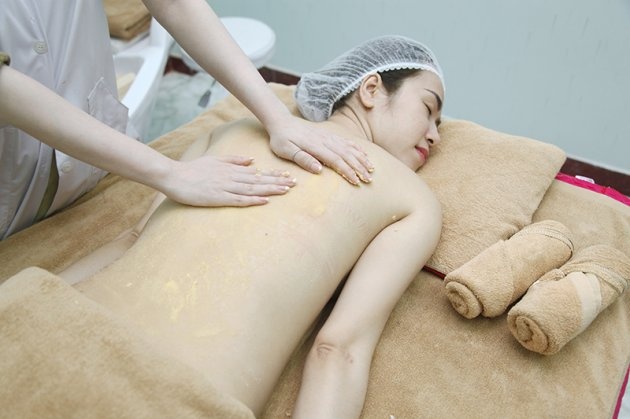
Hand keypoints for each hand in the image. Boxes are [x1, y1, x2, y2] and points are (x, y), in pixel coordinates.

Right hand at [162, 155, 295, 206]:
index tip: (288, 175)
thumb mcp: (215, 159)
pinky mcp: (218, 198)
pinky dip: (252, 200)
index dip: (274, 174)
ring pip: (253, 189)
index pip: (258, 173)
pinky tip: (265, 201)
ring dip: (270, 190)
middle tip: (295, 183)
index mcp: (232, 169)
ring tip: (286, 191)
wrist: (174, 176)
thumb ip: (234, 160)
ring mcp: (225, 188)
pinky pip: (238, 200)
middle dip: (278, 182)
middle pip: (259, 180)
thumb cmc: (193, 169)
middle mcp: (232, 178)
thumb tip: (252, 161)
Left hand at [268, 116, 373, 184]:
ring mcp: (328, 136)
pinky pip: (346, 141)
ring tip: (371, 169)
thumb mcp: (286, 151)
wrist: (281, 122)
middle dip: (359, 168)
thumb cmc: (281, 139)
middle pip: (346, 155)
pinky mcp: (329, 135)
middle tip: (368, 180)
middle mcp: (325, 140)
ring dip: (361, 159)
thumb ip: (302, 159)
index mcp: (315, 146)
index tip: (355, 181)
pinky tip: (364, 155)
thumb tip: (319, 169)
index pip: (336, 160)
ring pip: (349, 148)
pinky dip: (357, 148)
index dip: (347, 171)